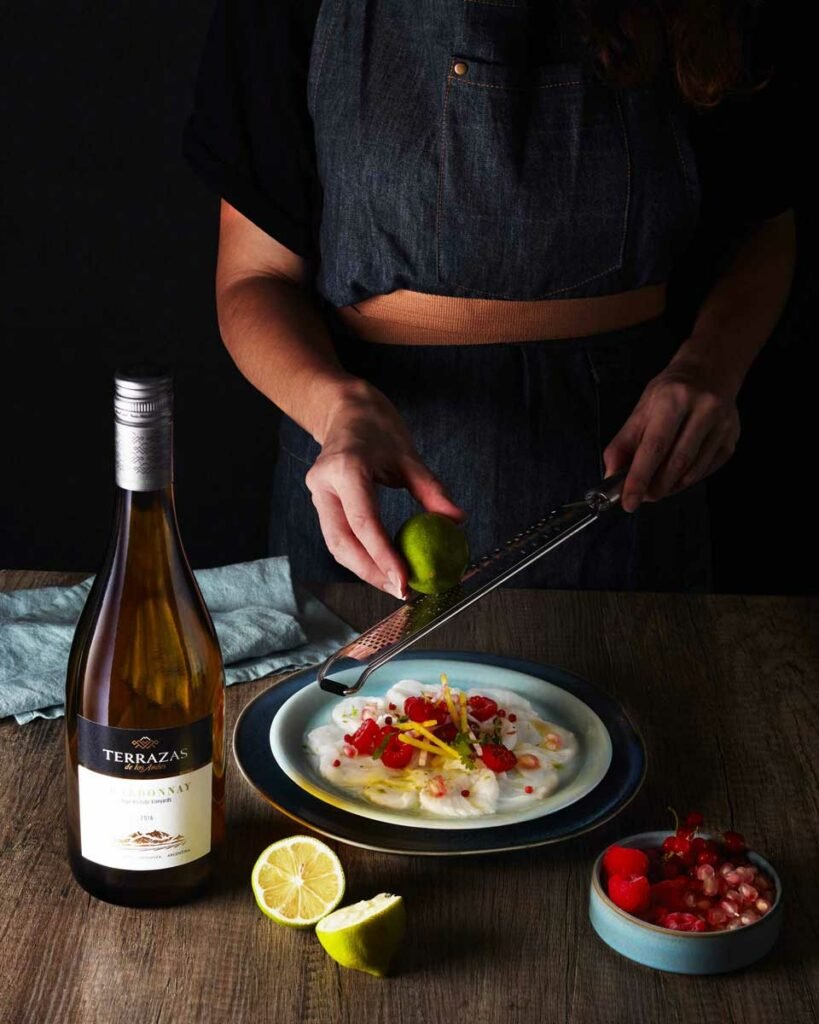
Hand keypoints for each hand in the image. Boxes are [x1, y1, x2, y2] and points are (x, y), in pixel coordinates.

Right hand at [305, 380, 464, 596]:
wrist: (345, 409)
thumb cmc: (377, 426)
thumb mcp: (408, 454)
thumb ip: (431, 489)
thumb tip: (456, 520)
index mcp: (345, 468)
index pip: (364, 522)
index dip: (383, 556)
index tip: (404, 582)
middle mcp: (324, 485)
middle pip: (342, 543)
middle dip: (371, 572)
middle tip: (402, 590)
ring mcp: (318, 495)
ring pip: (336, 545)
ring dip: (364, 569)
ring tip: (394, 583)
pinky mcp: (321, 503)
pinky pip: (338, 537)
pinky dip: (360, 555)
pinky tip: (382, 565)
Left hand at [603, 355, 740, 512]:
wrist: (710, 371)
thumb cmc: (670, 392)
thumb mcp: (642, 409)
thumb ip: (624, 443)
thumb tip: (611, 475)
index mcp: (673, 399)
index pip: (654, 447)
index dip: (639, 478)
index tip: (629, 501)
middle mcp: (702, 410)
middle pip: (676, 463)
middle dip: (655, 487)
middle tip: (641, 497)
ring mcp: (722, 426)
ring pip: (693, 471)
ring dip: (670, 487)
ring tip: (656, 488)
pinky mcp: (731, 440)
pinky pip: (706, 471)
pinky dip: (686, 480)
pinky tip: (676, 478)